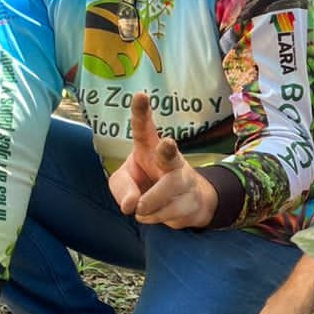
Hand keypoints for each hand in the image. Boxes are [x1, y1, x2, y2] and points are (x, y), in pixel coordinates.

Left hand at [107, 92, 217, 229]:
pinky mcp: (192, 200)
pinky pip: (167, 213)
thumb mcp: (124, 182)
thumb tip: (131, 206)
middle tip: (167, 144)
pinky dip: (154, 218)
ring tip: (141, 208)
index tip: (140, 95)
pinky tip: (156, 213)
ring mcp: (184, 179)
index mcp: (149, 147)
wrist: (185, 204)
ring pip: (164, 193)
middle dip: (167, 150)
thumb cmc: (147, 183)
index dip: (142, 112)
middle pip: (170, 154)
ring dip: (150, 203)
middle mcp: (170, 159)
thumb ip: (121, 188)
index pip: (145, 128)